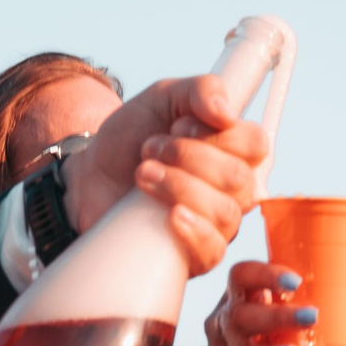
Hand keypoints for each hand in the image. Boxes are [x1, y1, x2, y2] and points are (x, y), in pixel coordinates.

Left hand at [61, 75, 268, 274]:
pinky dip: (193, 231)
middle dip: (188, 157)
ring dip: (179, 187)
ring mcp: (216, 225)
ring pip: (225, 212)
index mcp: (233, 151)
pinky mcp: (194, 255)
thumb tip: (226, 112)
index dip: (219, 135)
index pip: (256, 145)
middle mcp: (232, 190)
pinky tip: (170, 215)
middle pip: (238, 178)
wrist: (89, 178)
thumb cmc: (130, 139)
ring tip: (142, 174)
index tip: (178, 125)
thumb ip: (199, 90)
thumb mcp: (161, 98)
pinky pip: (213, 251)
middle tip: (149, 148)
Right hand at [202, 261, 323, 345]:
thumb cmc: (283, 344)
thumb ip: (338, 315)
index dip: (264, 276)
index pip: (241, 276)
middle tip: (312, 317)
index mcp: (241, 298)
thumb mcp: (308, 327)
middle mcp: (224, 326)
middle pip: (238, 316)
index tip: (296, 282)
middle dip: (274, 316)